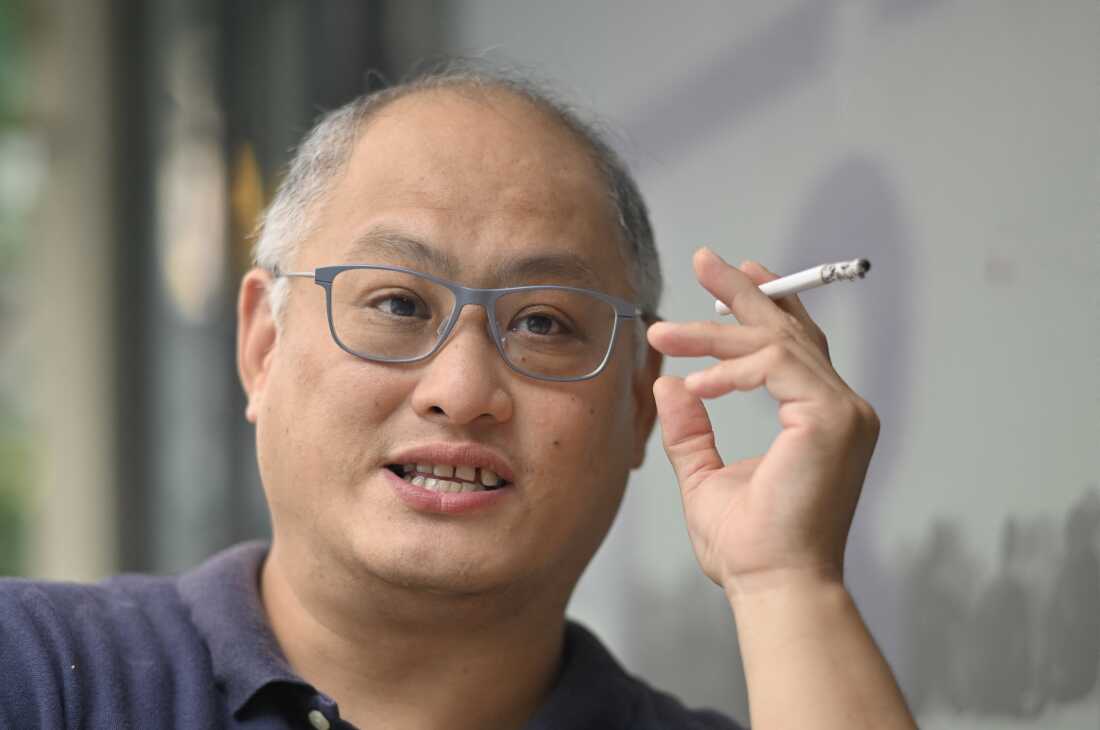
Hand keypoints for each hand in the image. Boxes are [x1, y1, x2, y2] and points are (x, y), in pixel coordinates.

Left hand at [647, 248, 879, 597]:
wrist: (772, 586)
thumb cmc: (747, 546)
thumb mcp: (705, 476)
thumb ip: (691, 428)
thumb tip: (669, 385)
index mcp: (818, 418)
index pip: (794, 347)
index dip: (762, 307)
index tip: (730, 279)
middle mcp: (840, 408)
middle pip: (791, 330)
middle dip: (743, 291)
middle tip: (704, 259)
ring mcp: (843, 412)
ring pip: (776, 343)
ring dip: (714, 331)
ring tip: (662, 332)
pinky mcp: (833, 419)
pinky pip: (775, 367)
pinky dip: (731, 369)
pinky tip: (695, 382)